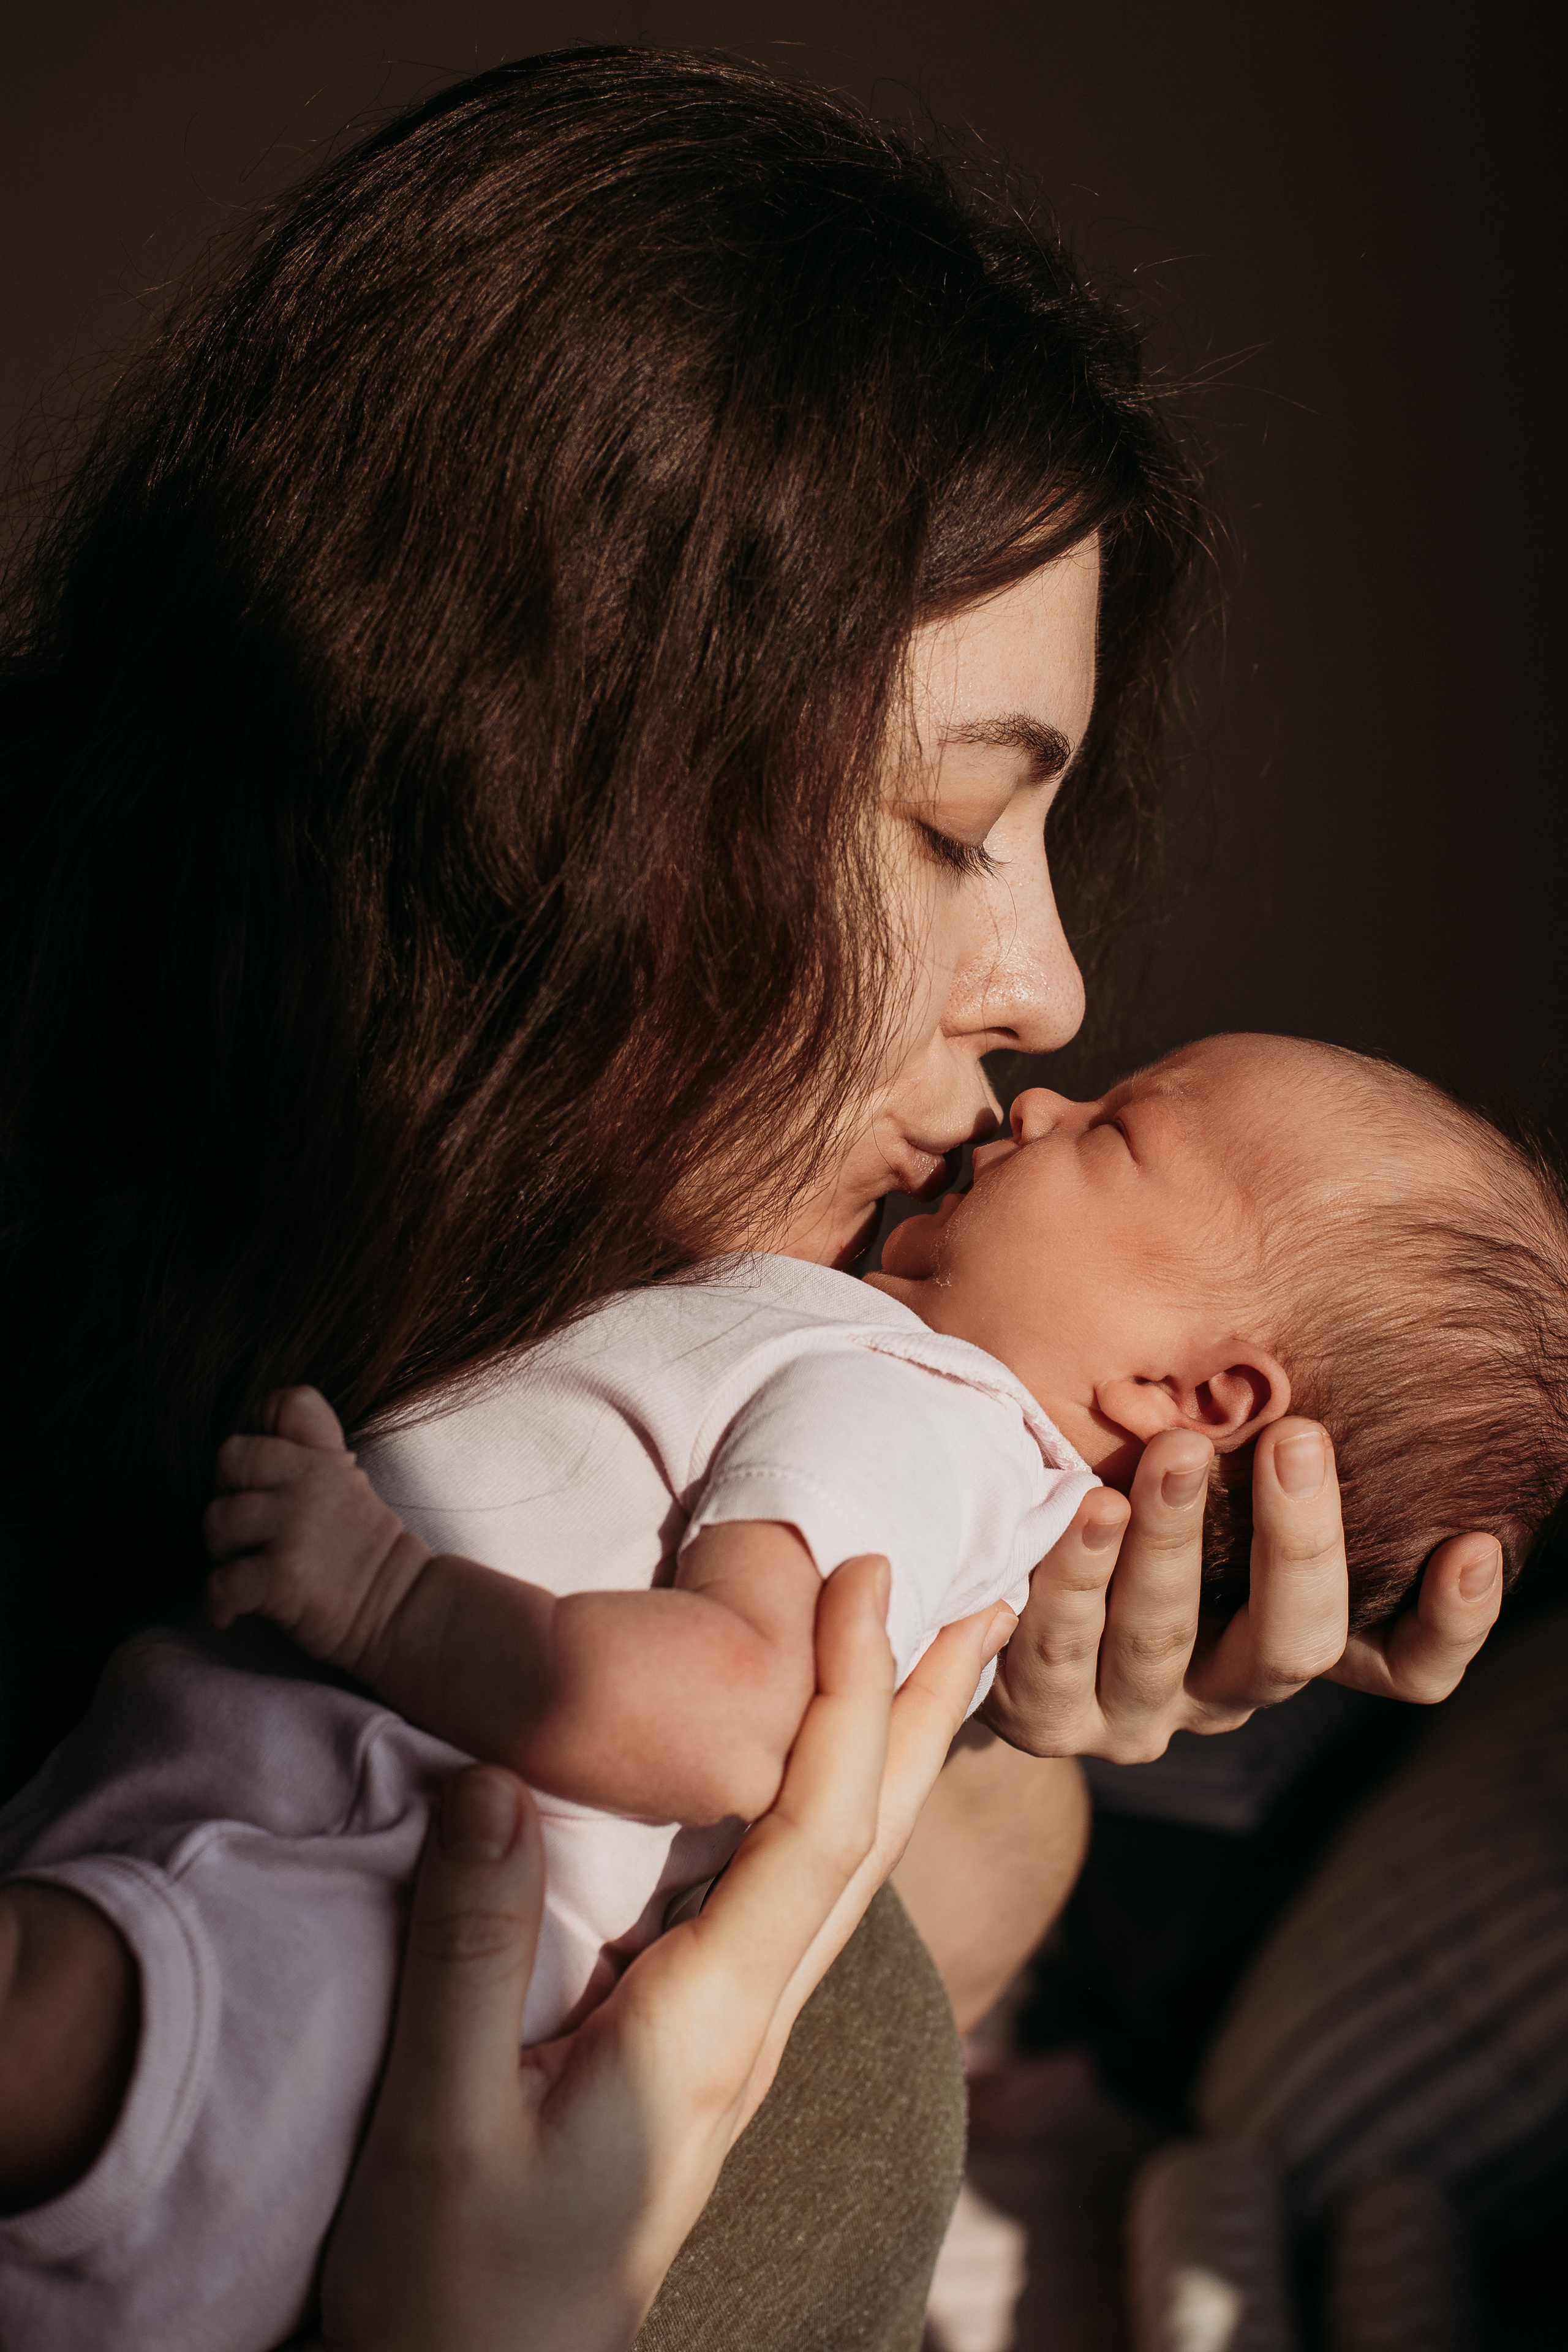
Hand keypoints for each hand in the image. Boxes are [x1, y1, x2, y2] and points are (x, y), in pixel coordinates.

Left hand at [204, 1386, 429, 1671]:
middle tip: (243, 1529)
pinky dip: (217, 1602)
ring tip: (241, 1571)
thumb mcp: (350, 1483)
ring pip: (217, 1520)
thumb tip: (265, 1413)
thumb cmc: (362, 1553)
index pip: (285, 1404)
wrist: (400, 1609)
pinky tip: (231, 1613)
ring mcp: (296, 1527)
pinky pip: (221, 1581)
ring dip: (219, 1552)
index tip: (259, 1470)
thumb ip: (315, 1446)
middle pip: (230, 1458)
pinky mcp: (284, 1575)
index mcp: (326, 1458)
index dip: (259, 1426)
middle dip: (225, 1493)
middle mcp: (310, 1482)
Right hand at [304, 1558, 1012, 2351]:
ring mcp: (736, 2040)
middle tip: (983, 1593)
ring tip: (934, 1660)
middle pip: (873, 1841)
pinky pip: (797, 1898)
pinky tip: (821, 1784)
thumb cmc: (460, 2284)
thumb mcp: (441, 2122)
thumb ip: (470, 1952)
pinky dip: (835, 1808)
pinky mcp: (703, 2049)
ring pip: (848, 1869)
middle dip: (928, 1708)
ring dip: (897, 1752)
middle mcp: (750, 2023)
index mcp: (708, 2026)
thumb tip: (494, 1779)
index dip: (851, 1695)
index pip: (816, 1830)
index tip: (865, 1575)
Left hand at [982, 1419, 1501, 1760]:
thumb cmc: (1127, 1511)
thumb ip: (1256, 1452)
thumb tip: (1327, 1326)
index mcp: (1281, 1645)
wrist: (995, 1613)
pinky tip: (1082, 1506)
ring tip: (1175, 1450)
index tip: (1474, 1547)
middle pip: (1290, 1643)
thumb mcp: (1205, 1498)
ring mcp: (1135, 1714)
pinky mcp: (1045, 1717)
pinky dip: (1072, 1580)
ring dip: (1173, 1542)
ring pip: (1165, 1639)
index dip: (1448, 1626)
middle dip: (1297, 1540)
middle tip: (1297, 1437)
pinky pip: (1059, 1653)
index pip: (1400, 1668)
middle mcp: (1224, 1694)